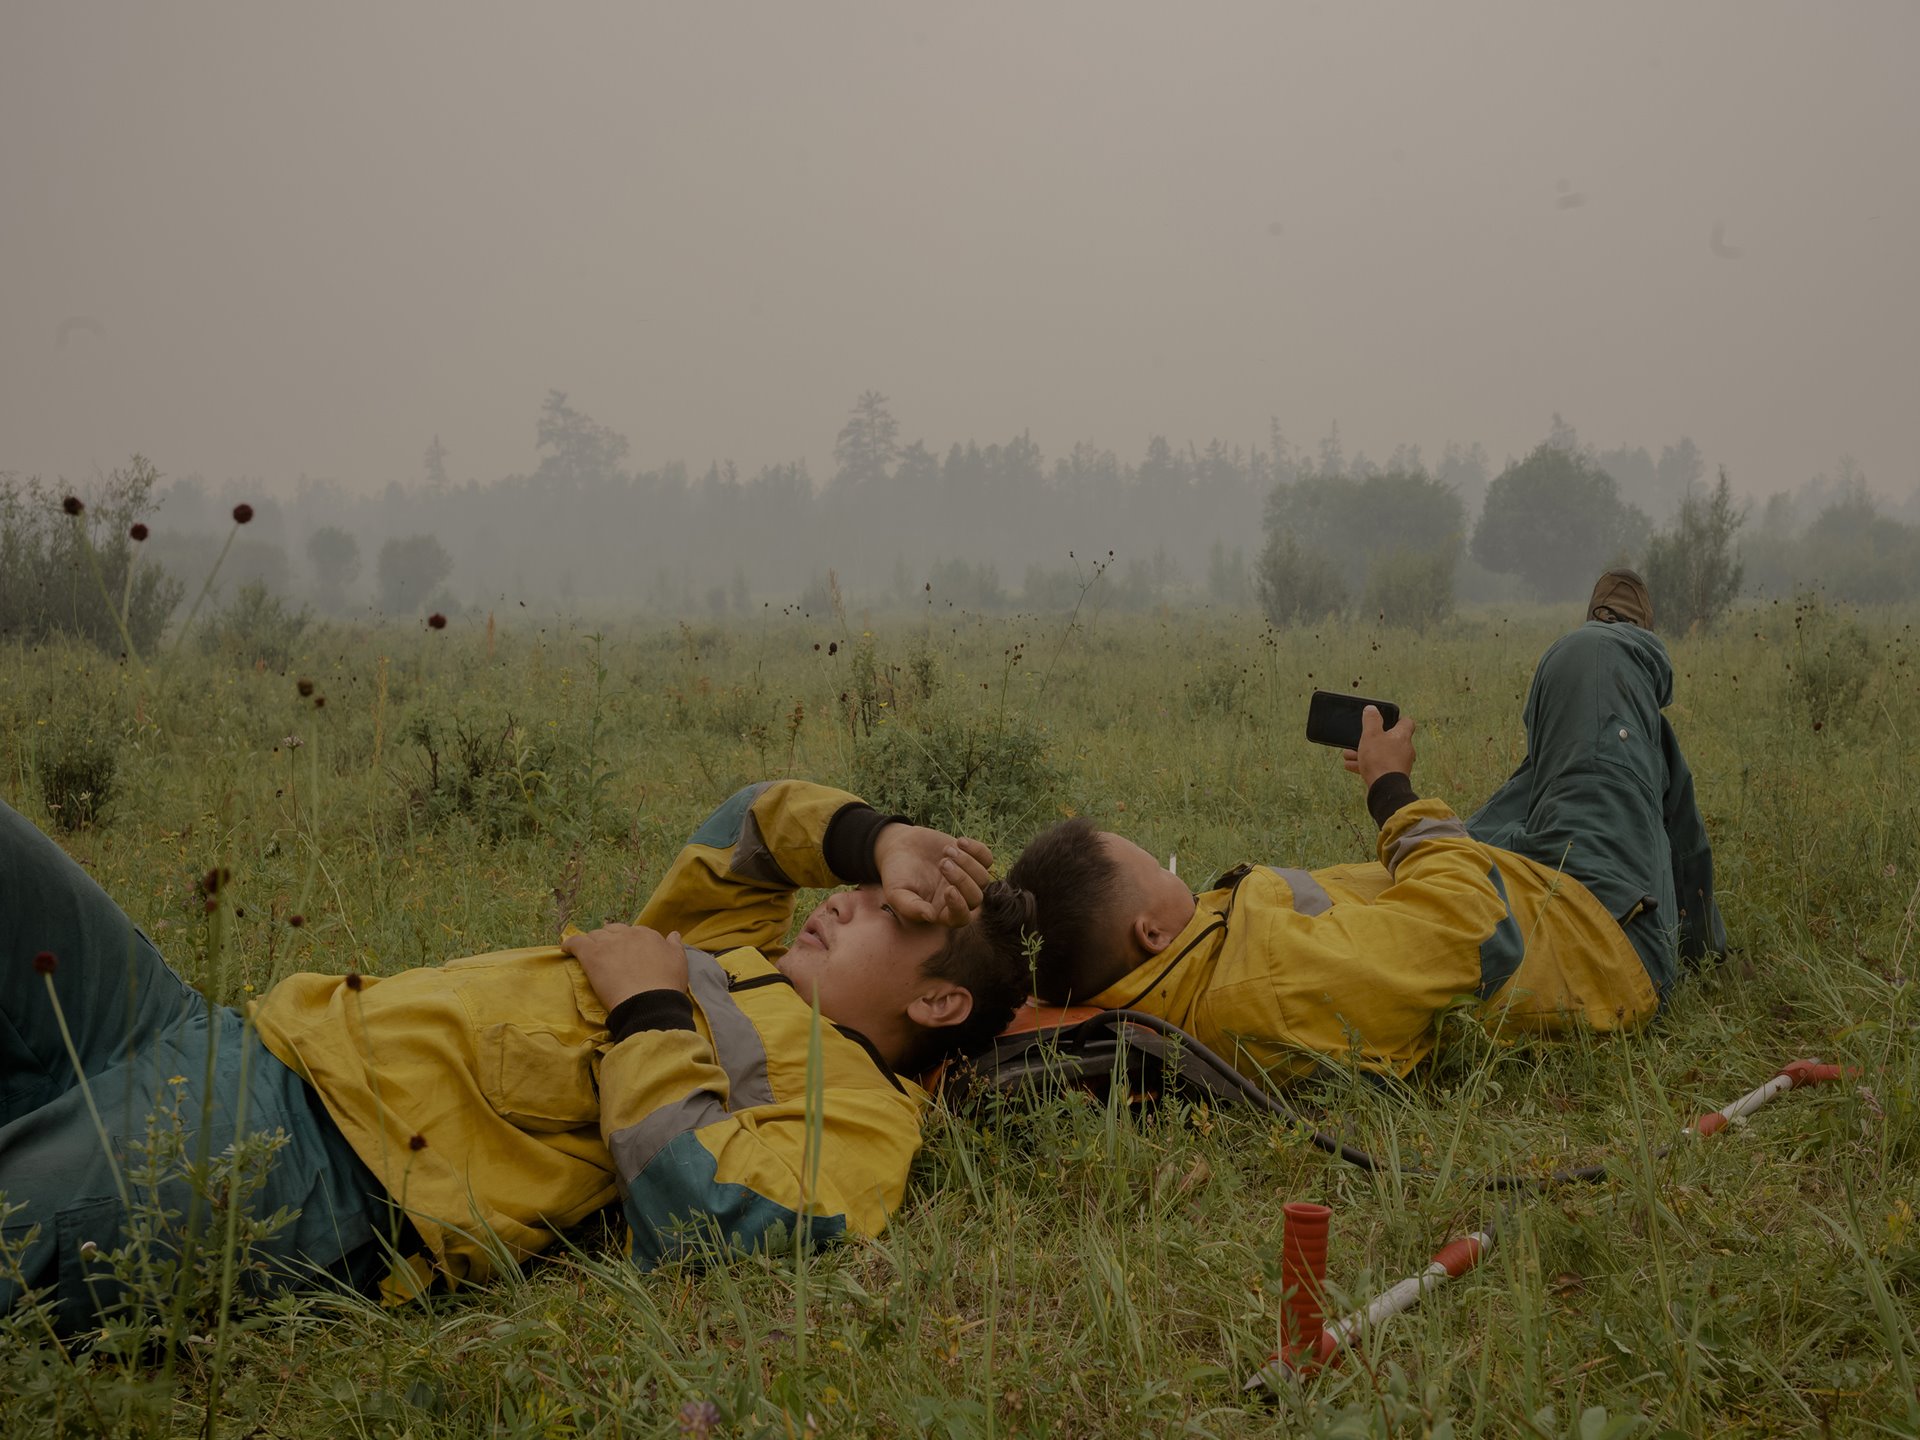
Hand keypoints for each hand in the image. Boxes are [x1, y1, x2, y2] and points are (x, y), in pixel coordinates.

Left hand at [561, 923, 687, 1011]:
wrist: (650, 1001)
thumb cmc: (667, 985)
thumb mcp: (679, 962)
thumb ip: (674, 946)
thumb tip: (673, 934)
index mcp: (647, 935)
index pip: (633, 932)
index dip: (629, 942)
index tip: (627, 953)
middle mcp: (627, 934)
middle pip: (612, 931)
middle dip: (610, 940)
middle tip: (609, 954)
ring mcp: (608, 943)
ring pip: (595, 936)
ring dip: (593, 943)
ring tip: (590, 953)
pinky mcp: (592, 955)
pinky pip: (576, 943)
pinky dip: (570, 944)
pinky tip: (566, 949)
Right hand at [872, 824, 993, 927]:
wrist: (899, 847)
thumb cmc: (896, 874)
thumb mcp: (896, 893)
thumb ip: (911, 907)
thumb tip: (930, 916)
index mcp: (942, 911)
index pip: (960, 918)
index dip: (960, 906)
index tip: (948, 889)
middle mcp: (958, 897)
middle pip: (976, 898)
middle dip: (962, 879)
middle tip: (942, 863)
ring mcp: (967, 878)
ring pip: (983, 878)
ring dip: (968, 863)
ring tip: (946, 851)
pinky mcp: (971, 859)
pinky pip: (987, 858)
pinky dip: (977, 850)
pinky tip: (959, 842)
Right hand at [1342, 705, 1415, 787]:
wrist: (1385, 789)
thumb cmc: (1380, 760)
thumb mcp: (1371, 735)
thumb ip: (1371, 720)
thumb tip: (1371, 709)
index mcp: (1402, 736)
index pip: (1406, 722)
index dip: (1396, 719)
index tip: (1385, 719)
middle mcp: (1405, 750)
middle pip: (1389, 739)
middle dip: (1372, 739)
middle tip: (1360, 739)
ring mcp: (1400, 764)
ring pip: (1381, 754)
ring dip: (1365, 752)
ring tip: (1348, 754)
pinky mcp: (1393, 776)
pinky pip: (1378, 766)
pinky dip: (1366, 765)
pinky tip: (1351, 765)